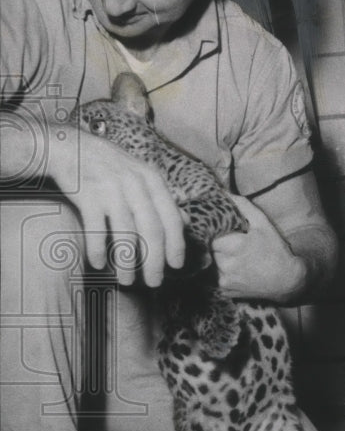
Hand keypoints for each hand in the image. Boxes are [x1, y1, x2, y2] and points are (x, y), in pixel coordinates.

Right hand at [48, 125, 185, 287]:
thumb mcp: (143, 176)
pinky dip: (97, 250)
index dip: (176, 245)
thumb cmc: (112, 167)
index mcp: (152, 181)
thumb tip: (186, 222)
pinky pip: (96, 230)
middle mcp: (135, 185)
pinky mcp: (88, 196)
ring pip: (125, 234)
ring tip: (127, 280)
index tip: (176, 265)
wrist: (73, 148)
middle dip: (154, 261)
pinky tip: (97, 264)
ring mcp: (111, 190)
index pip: (171, 218)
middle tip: (154, 282)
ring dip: (126, 263)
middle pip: (151, 231)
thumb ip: (164, 199)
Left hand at [211, 194, 305, 301]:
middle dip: (209, 243)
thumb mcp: (263, 224)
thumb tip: (224, 193)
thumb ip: (243, 206)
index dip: (208, 230)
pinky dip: (215, 270)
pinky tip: (227, 266)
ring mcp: (225, 280)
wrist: (286, 280)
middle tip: (216, 238)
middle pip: (205, 249)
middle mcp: (227, 264)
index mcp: (236, 246)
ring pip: (206, 263)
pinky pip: (210, 277)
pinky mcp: (224, 290)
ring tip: (223, 252)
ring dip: (211, 256)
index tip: (211, 227)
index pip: (207, 234)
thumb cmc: (276, 250)